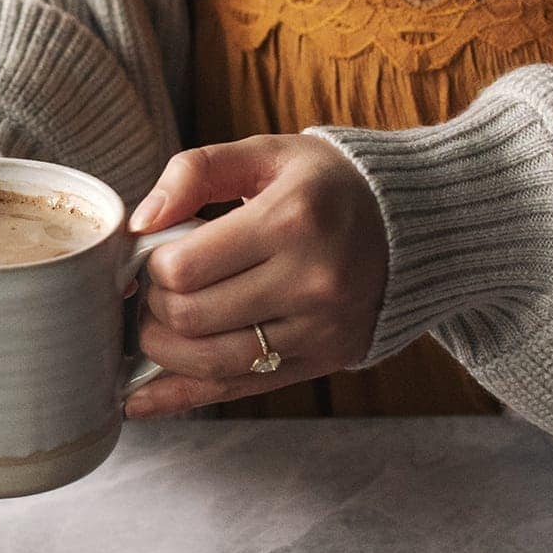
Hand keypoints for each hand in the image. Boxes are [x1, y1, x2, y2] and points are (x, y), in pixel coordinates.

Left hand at [124, 136, 386, 416]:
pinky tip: (139, 398)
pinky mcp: (324, 361)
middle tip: (156, 288)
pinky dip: (180, 396)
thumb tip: (139, 222)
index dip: (150, 266)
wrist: (414, 223)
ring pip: (208, 362)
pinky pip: (237, 389)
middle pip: (190, 319)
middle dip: (153, 307)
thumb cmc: (325, 184)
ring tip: (159, 324)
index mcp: (291, 220)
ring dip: (162, 350)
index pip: (184, 268)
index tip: (152, 254)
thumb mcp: (265, 154)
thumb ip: (194, 172)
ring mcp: (320, 329)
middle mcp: (311, 282)